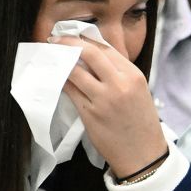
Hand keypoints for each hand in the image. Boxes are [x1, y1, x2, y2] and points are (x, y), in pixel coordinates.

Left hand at [53, 36, 166, 178]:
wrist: (143, 154)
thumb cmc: (140, 123)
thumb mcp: (137, 92)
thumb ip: (118, 74)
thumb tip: (90, 56)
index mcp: (134, 76)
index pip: (105, 48)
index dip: (84, 39)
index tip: (70, 35)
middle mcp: (119, 84)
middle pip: (89, 53)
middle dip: (67, 42)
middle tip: (54, 39)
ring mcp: (103, 99)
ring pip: (74, 71)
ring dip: (57, 61)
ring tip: (48, 56)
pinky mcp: (89, 113)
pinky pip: (68, 90)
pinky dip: (57, 80)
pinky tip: (50, 76)